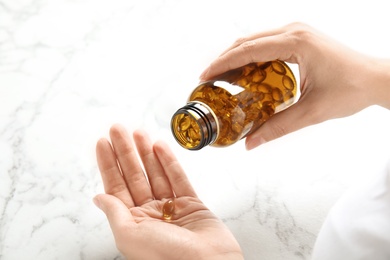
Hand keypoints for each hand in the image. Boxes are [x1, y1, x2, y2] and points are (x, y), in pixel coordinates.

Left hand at [94, 124, 242, 259]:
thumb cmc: (167, 258)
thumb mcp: (130, 236)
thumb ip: (115, 213)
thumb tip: (98, 198)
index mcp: (132, 223)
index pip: (116, 187)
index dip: (109, 164)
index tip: (102, 142)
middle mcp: (150, 214)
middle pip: (134, 176)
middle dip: (125, 151)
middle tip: (118, 128)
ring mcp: (172, 209)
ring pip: (156, 174)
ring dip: (146, 152)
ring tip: (138, 131)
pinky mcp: (192, 205)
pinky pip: (178, 179)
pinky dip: (169, 162)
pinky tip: (159, 146)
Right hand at [200, 22, 389, 149]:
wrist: (375, 79)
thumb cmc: (351, 89)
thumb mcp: (312, 112)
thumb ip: (278, 127)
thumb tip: (250, 143)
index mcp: (296, 42)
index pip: (248, 50)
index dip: (222, 63)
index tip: (204, 75)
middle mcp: (294, 31)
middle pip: (247, 40)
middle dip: (224, 59)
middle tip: (207, 79)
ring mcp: (297, 32)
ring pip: (255, 40)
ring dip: (236, 57)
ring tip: (221, 77)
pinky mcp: (299, 38)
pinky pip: (267, 44)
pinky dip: (251, 57)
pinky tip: (244, 73)